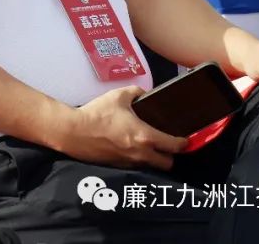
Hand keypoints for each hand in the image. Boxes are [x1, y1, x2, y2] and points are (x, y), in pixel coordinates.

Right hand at [55, 86, 187, 169]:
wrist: (73, 132)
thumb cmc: (97, 114)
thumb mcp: (118, 96)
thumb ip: (136, 92)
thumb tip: (145, 94)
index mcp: (146, 137)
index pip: (176, 146)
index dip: (185, 142)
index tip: (185, 138)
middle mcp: (142, 154)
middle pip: (168, 163)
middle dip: (171, 155)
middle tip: (167, 144)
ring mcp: (130, 163)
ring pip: (152, 166)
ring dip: (154, 158)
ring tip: (149, 146)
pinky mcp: (119, 167)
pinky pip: (137, 166)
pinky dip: (139, 160)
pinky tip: (131, 148)